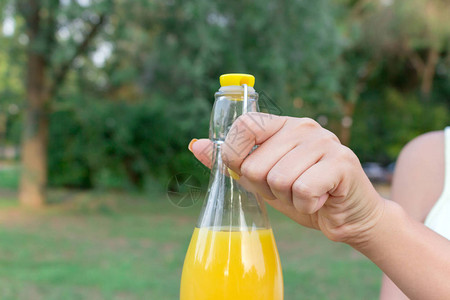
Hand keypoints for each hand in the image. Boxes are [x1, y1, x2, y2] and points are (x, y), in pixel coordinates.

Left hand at [190, 113, 384, 246]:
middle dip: (266, 188)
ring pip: (278, 179)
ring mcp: (324, 142)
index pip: (244, 126)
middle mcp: (303, 127)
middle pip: (255, 164)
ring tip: (305, 194)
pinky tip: (320, 201)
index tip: (249, 173)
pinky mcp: (341, 162)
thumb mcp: (261, 179)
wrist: (347, 216)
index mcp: (282, 125)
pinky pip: (303, 191)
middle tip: (288, 189)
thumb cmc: (302, 195)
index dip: (236, 155)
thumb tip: (195, 145)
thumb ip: (231, 162)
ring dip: (288, 199)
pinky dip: (306, 206)